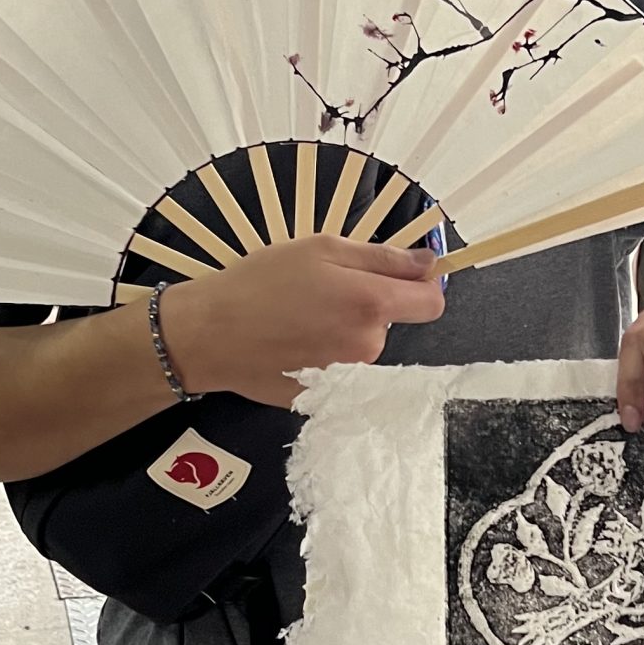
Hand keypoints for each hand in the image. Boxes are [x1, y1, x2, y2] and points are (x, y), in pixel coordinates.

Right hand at [156, 234, 444, 407]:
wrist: (211, 334)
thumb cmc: (260, 283)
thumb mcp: (321, 249)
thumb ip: (382, 257)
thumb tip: (428, 263)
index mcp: (371, 304)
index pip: (433, 303)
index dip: (421, 285)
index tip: (399, 276)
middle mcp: (368, 346)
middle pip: (392, 322)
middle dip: (369, 305)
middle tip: (323, 290)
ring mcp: (348, 376)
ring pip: (365, 345)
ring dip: (345, 329)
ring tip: (302, 316)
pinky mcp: (327, 396)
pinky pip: (341, 369)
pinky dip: (325, 354)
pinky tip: (294, 342)